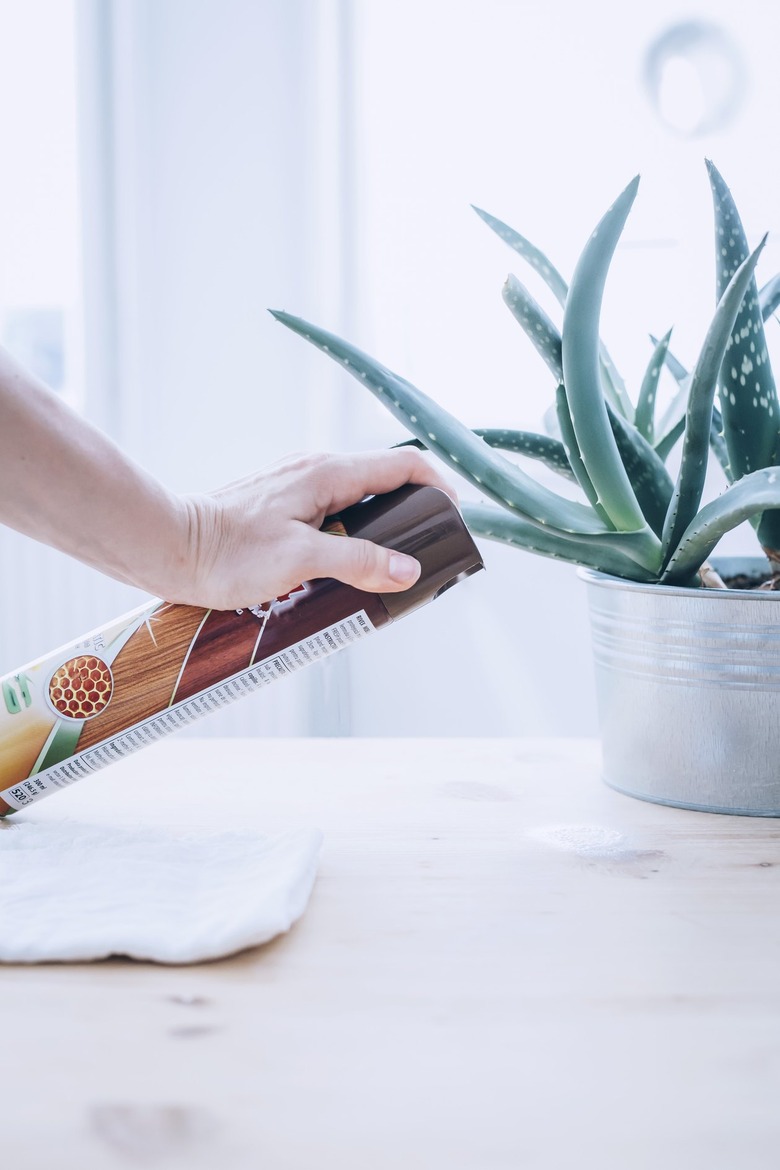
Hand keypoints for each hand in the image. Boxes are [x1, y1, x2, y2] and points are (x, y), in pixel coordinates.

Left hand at [171, 448, 456, 608]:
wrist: (167, 546)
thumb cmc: (227, 554)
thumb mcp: (301, 561)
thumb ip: (359, 562)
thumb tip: (409, 569)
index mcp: (328, 473)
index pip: (403, 465)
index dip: (439, 487)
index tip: (454, 518)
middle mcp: (316, 470)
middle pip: (384, 482)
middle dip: (413, 512)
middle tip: (424, 552)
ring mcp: (297, 485)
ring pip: (357, 499)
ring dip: (378, 528)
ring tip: (384, 569)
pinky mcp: (281, 503)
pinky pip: (331, 512)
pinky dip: (348, 536)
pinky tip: (340, 570)